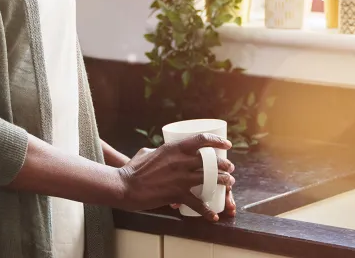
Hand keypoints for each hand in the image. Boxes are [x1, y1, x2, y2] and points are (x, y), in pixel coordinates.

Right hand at [117, 134, 233, 221]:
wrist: (125, 186)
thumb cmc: (133, 169)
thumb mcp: (147, 152)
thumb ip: (159, 150)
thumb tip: (162, 150)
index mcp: (173, 148)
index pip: (201, 140)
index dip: (217, 141)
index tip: (227, 145)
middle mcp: (180, 161)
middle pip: (210, 161)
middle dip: (224, 164)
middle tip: (229, 168)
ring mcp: (180, 178)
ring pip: (210, 179)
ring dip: (223, 182)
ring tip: (229, 184)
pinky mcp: (177, 194)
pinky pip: (197, 203)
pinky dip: (207, 210)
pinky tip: (213, 215)